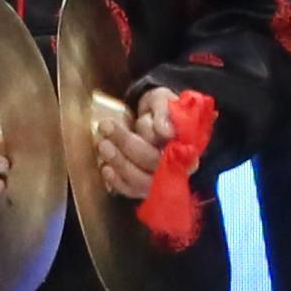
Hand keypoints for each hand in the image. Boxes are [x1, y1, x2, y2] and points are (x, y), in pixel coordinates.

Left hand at [91, 86, 181, 201]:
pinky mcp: (144, 186)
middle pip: (154, 166)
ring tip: (103, 144)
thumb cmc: (159, 108)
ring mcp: (160, 180)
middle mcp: (178, 169)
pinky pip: (131, 190)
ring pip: (141, 181)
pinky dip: (117, 181)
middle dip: (127, 146)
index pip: (172, 153)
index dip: (154, 143)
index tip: (134, 126)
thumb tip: (166, 132)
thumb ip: (165, 114)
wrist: (151, 116)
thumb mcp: (163, 101)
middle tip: (106, 126)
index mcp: (187, 147)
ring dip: (120, 163)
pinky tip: (105, 168)